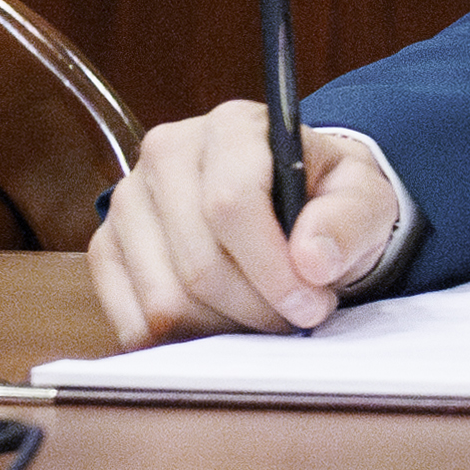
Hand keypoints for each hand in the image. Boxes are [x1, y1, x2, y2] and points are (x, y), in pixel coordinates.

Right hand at [91, 108, 411, 342]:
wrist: (295, 203)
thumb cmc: (326, 199)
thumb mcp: (363, 200)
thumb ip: (348, 221)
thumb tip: (313, 259)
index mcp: (231, 127)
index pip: (230, 203)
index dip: (272, 269)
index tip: (311, 304)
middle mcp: (165, 153)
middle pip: (197, 262)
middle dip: (256, 308)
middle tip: (296, 317)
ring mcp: (127, 202)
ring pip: (164, 300)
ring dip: (223, 329)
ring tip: (262, 316)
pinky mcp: (107, 249)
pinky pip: (132, 321)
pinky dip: (183, 341)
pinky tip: (221, 325)